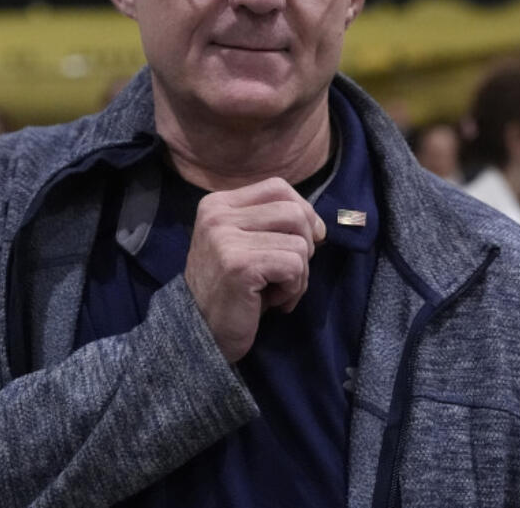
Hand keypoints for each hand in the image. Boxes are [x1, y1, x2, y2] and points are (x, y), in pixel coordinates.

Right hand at [184, 178, 325, 362]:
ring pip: (299, 242)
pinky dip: (293, 289)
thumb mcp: (246, 244)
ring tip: (276, 291)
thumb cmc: (231, 290)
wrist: (200, 332)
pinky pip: (294, 266)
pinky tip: (273, 302)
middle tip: (287, 273)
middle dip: (305, 246)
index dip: (303, 211)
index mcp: (218, 204)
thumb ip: (273, 224)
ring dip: (299, 274)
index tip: (306, 241)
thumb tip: (319, 226)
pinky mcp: (239, 265)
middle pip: (294, 211)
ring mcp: (226, 238)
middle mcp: (218, 214)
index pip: (278, 187)